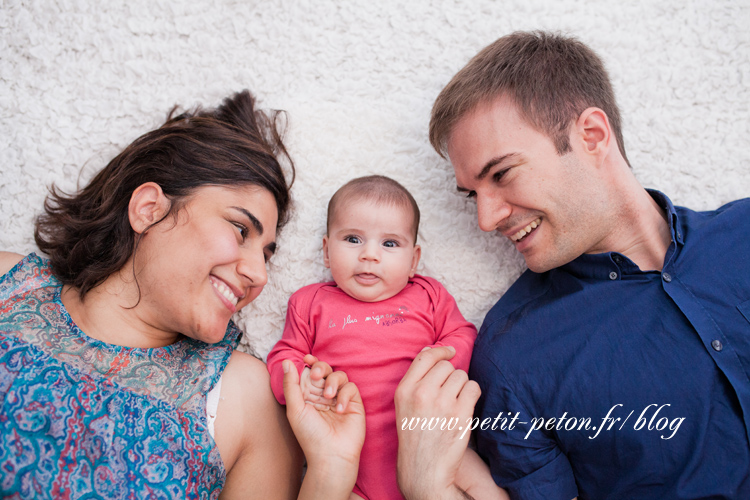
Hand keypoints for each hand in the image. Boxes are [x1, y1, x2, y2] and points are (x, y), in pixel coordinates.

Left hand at [282, 357, 364, 471]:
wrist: (331, 455)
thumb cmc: (310, 436)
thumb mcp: (295, 409)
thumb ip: (291, 385)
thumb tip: (287, 361)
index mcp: (309, 396)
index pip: (310, 373)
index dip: (310, 363)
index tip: (307, 358)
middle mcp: (324, 395)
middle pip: (325, 369)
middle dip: (321, 367)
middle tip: (316, 375)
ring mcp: (340, 398)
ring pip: (339, 375)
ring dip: (332, 381)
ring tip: (328, 396)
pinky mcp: (354, 403)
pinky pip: (351, 387)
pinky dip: (345, 395)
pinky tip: (340, 410)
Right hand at [395, 346, 481, 499]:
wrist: (424, 470)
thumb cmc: (415, 437)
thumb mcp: (404, 405)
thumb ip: (416, 379)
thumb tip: (431, 351)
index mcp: (404, 390)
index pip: (425, 357)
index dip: (440, 351)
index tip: (450, 351)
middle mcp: (422, 393)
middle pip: (446, 366)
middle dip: (451, 376)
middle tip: (448, 393)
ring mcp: (442, 403)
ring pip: (461, 376)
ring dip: (462, 386)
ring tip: (454, 403)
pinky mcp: (461, 414)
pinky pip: (473, 388)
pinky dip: (472, 394)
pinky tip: (465, 406)